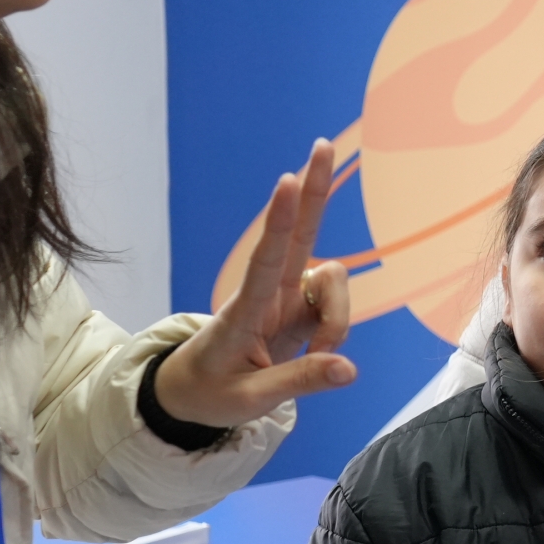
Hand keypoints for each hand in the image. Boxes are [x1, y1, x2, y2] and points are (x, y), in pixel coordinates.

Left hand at [154, 140, 356, 427]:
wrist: (193, 394)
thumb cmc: (211, 392)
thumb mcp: (250, 398)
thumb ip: (300, 381)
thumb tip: (349, 368)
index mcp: (244, 312)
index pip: (265, 260)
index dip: (280, 221)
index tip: (287, 181)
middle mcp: (269, 293)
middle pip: (300, 233)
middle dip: (314, 191)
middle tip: (323, 145)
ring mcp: (287, 298)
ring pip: (333, 280)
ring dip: (339, 318)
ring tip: (321, 356)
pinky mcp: (300, 309)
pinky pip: (336, 306)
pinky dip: (338, 329)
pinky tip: (322, 354)